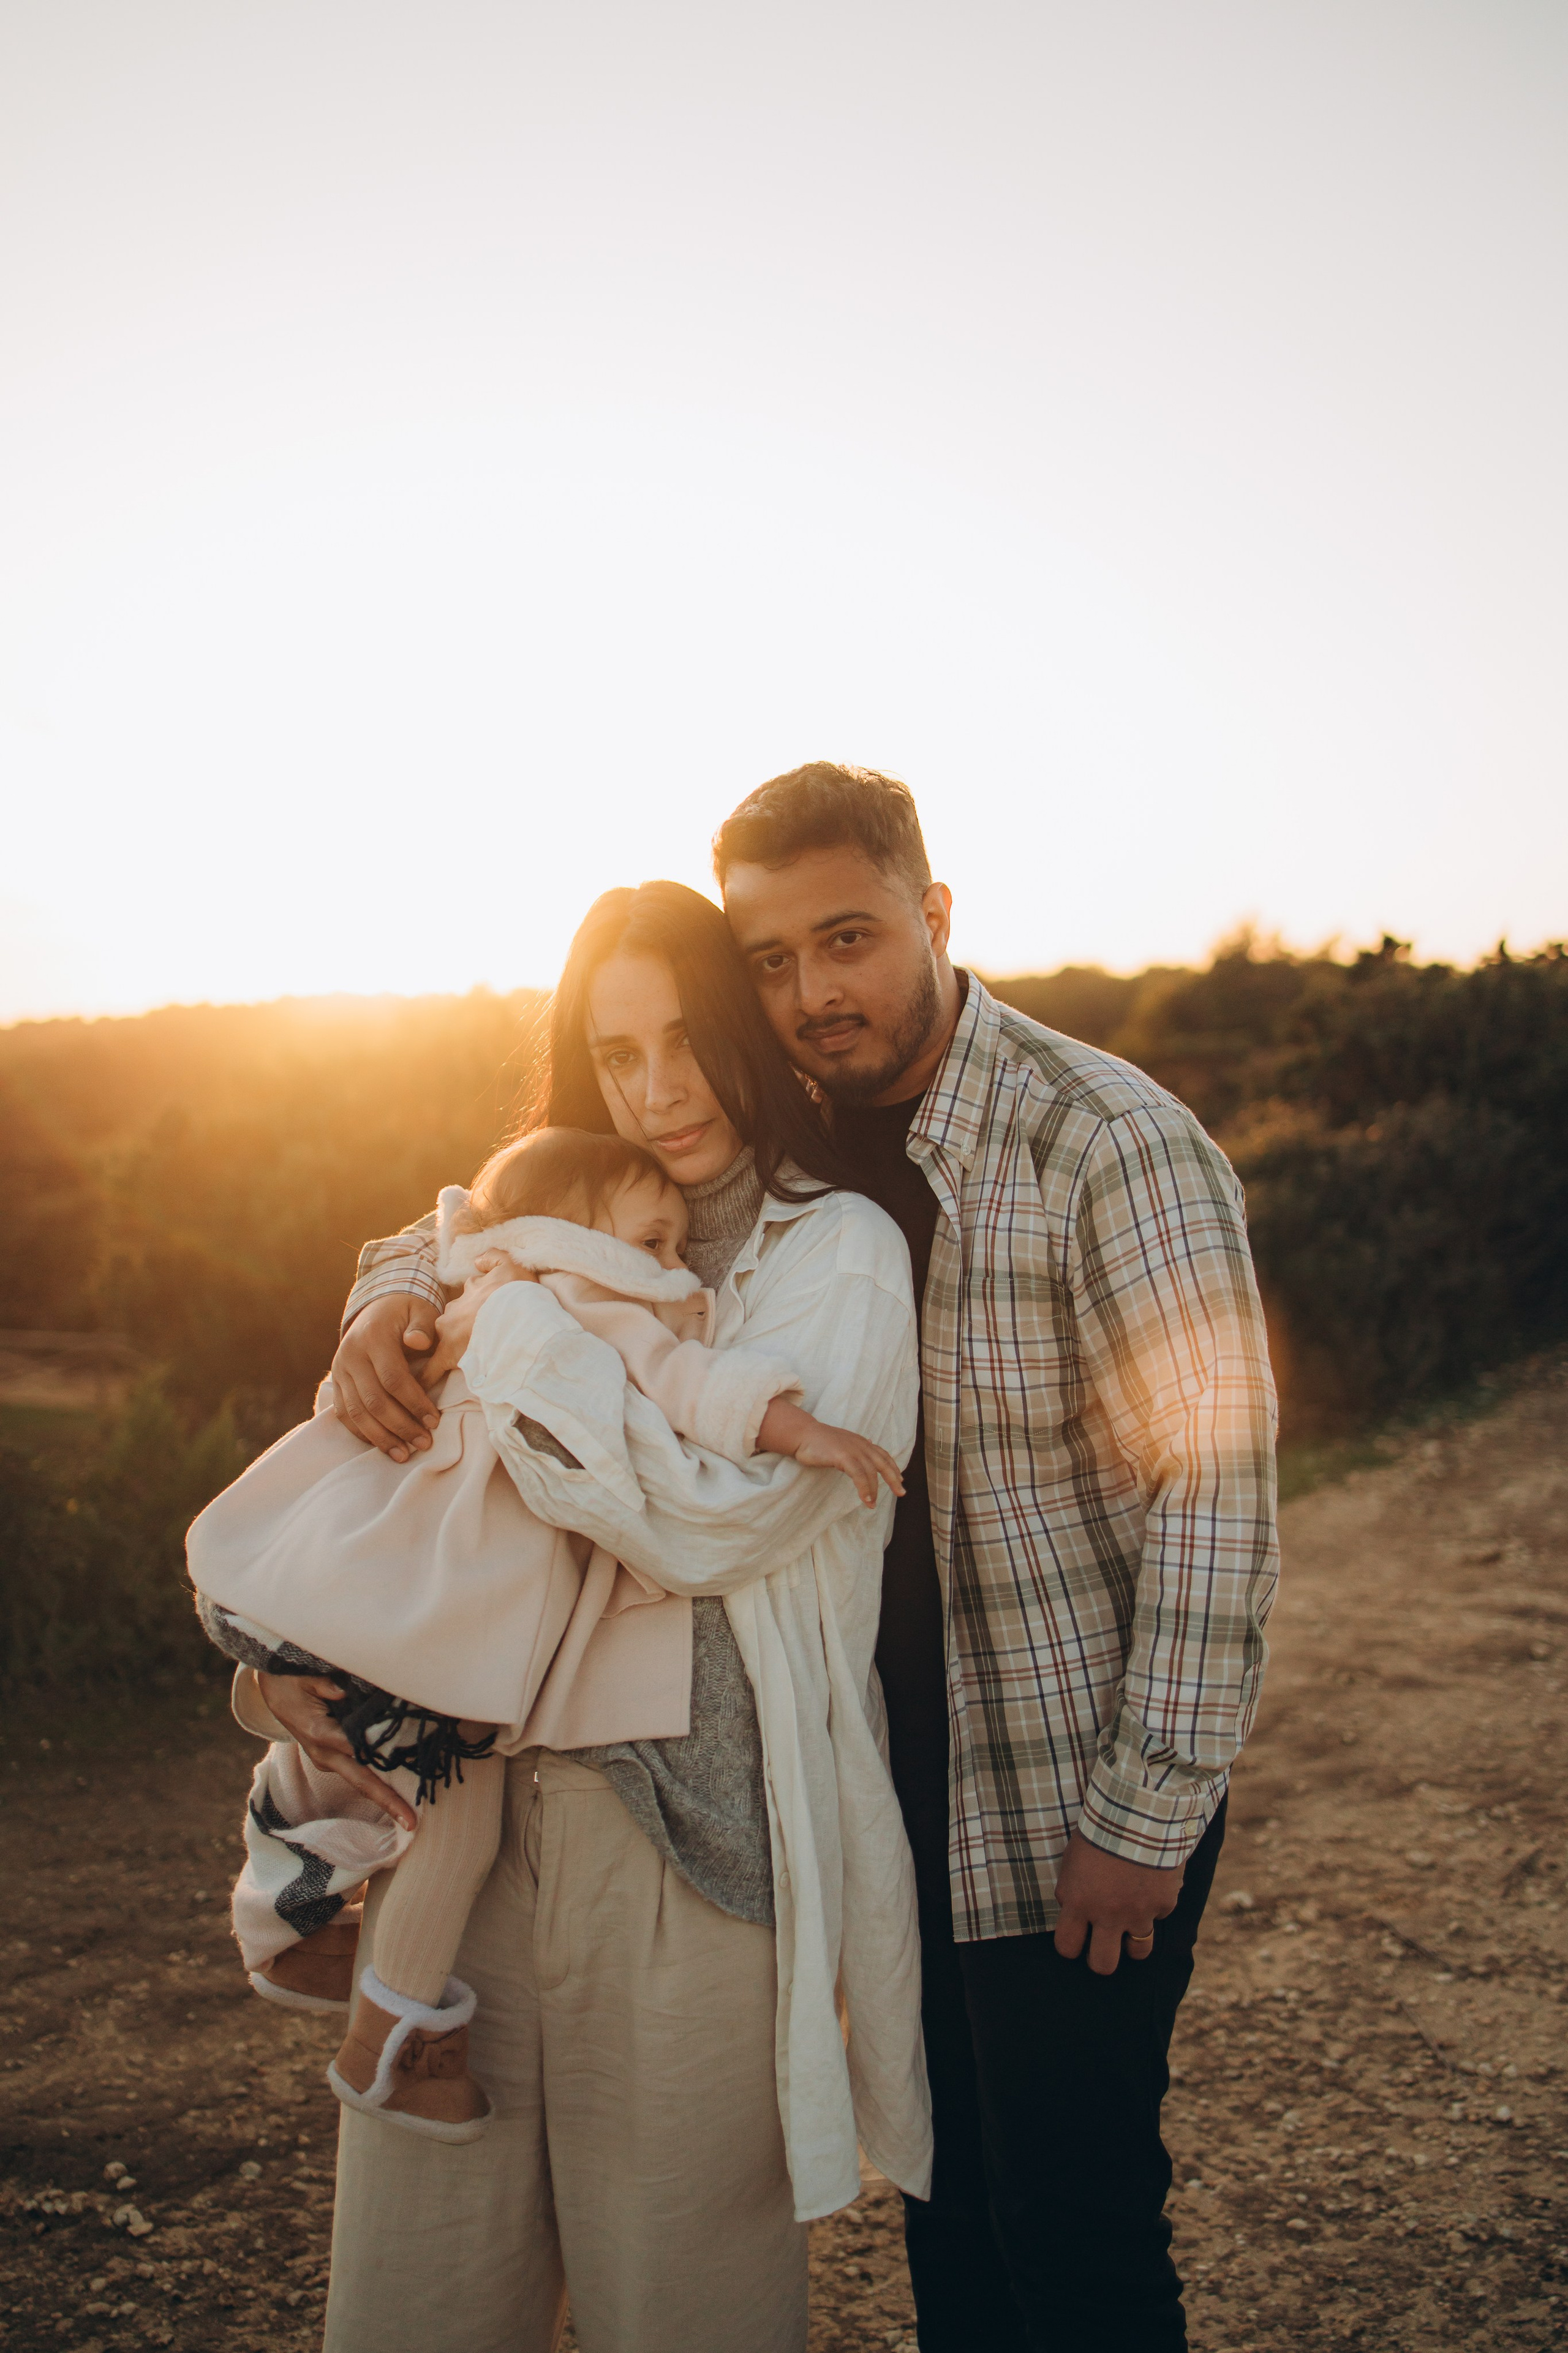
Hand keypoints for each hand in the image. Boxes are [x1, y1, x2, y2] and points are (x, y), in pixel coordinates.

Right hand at [256, 1674, 417, 1832]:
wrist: (273, 1689)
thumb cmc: (291, 1680)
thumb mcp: (305, 1677)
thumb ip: (326, 1685)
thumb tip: (344, 1690)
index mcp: (320, 1734)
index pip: (358, 1752)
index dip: (381, 1764)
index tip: (406, 1778)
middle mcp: (324, 1753)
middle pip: (361, 1780)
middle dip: (387, 1801)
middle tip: (411, 1824)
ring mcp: (326, 1759)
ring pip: (360, 1780)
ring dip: (384, 1797)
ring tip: (409, 1817)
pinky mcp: (329, 1757)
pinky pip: (356, 1771)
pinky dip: (376, 1782)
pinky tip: (398, 1792)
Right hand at [332, 1295, 442, 1460]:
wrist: (377, 1307)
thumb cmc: (407, 1312)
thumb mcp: (420, 1310)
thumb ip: (423, 1326)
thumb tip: (419, 1342)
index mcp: (372, 1337)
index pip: (392, 1378)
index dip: (414, 1402)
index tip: (434, 1421)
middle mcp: (350, 1355)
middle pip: (373, 1400)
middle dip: (400, 1426)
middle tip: (424, 1443)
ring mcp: (339, 1370)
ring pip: (356, 1412)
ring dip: (381, 1437)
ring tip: (404, 1454)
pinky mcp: (336, 1383)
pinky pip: (344, 1414)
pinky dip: (362, 1432)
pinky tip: (383, 1445)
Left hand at [423, 1256, 530, 1383]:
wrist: (516, 1313)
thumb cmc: (517, 1292)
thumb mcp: (511, 1266)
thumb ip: (494, 1259)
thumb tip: (477, 1260)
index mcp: (471, 1292)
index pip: (467, 1300)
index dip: (474, 1309)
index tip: (479, 1317)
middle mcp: (455, 1309)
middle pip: (453, 1320)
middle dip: (460, 1328)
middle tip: (475, 1340)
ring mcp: (450, 1332)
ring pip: (444, 1339)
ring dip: (450, 1347)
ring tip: (460, 1360)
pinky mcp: (449, 1354)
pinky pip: (433, 1367)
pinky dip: (427, 1376)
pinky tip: (423, 1386)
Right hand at [766, 1402, 905, 1507]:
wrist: (802, 1434)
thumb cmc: (818, 1441)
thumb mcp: (842, 1443)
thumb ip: (854, 1448)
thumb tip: (866, 1449)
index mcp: (861, 1442)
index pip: (883, 1455)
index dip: (893, 1467)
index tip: (900, 1480)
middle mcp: (861, 1444)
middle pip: (883, 1463)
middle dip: (893, 1479)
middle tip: (901, 1493)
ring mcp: (853, 1450)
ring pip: (871, 1472)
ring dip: (874, 1490)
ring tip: (872, 1505)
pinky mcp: (844, 1456)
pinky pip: (859, 1475)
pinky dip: (864, 1488)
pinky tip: (866, 1499)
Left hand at [1052, 1825, 1184, 1974]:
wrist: (1138, 1813)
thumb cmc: (1098, 1830)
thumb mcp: (1072, 1861)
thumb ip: (1072, 1890)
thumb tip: (1073, 1910)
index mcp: (1079, 1903)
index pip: (1067, 1946)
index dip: (1070, 1947)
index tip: (1075, 1940)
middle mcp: (1108, 1916)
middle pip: (1103, 1964)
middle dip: (1101, 1960)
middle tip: (1103, 1947)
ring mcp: (1139, 1914)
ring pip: (1138, 1951)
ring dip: (1133, 1942)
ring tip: (1131, 1925)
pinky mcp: (1164, 1905)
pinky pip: (1159, 1915)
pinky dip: (1154, 1905)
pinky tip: (1151, 1882)